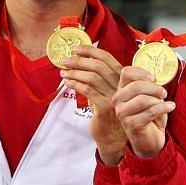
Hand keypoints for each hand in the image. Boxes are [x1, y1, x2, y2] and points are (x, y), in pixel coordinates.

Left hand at [60, 46, 125, 164]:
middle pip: (99, 66)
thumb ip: (98, 77)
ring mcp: (114, 96)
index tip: (76, 48)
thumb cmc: (107, 112)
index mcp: (122, 78)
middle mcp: (120, 85)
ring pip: (92, 77)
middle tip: (65, 60)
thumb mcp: (105, 91)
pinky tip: (68, 83)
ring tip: (64, 72)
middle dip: (79, 61)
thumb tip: (79, 61)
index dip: (90, 51)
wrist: (113, 136)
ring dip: (75, 72)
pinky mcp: (105, 107)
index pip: (107, 58)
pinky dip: (76, 84)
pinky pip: (88, 91)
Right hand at [112, 65, 174, 157]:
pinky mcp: (131, 124)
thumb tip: (156, 79)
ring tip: (166, 104)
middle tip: (164, 93)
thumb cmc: (149, 116)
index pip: (126, 73)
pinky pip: (150, 111)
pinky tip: (170, 107)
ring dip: (158, 101)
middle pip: (136, 86)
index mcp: (122, 90)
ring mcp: (122, 113)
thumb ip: (149, 86)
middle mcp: (118, 100)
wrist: (149, 140)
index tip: (154, 79)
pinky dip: (164, 108)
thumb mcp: (150, 97)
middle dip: (154, 88)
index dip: (142, 72)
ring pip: (143, 99)